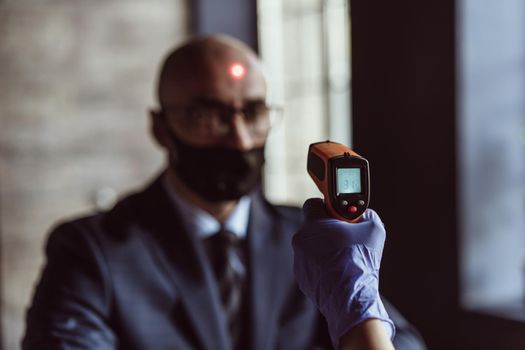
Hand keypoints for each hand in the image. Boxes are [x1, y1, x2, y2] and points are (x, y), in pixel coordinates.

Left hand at [292, 198, 394, 348]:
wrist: (350, 296)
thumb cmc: (359, 261)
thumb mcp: (373, 229)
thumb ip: (366, 215)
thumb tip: (364, 215)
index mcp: (313, 224)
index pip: (313, 204)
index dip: (326, 206)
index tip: (338, 214)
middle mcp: (301, 239)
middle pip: (313, 226)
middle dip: (328, 229)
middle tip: (345, 236)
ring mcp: (299, 259)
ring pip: (311, 246)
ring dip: (324, 248)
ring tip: (343, 258)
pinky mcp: (301, 276)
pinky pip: (310, 264)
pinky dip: (321, 265)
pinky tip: (337, 271)